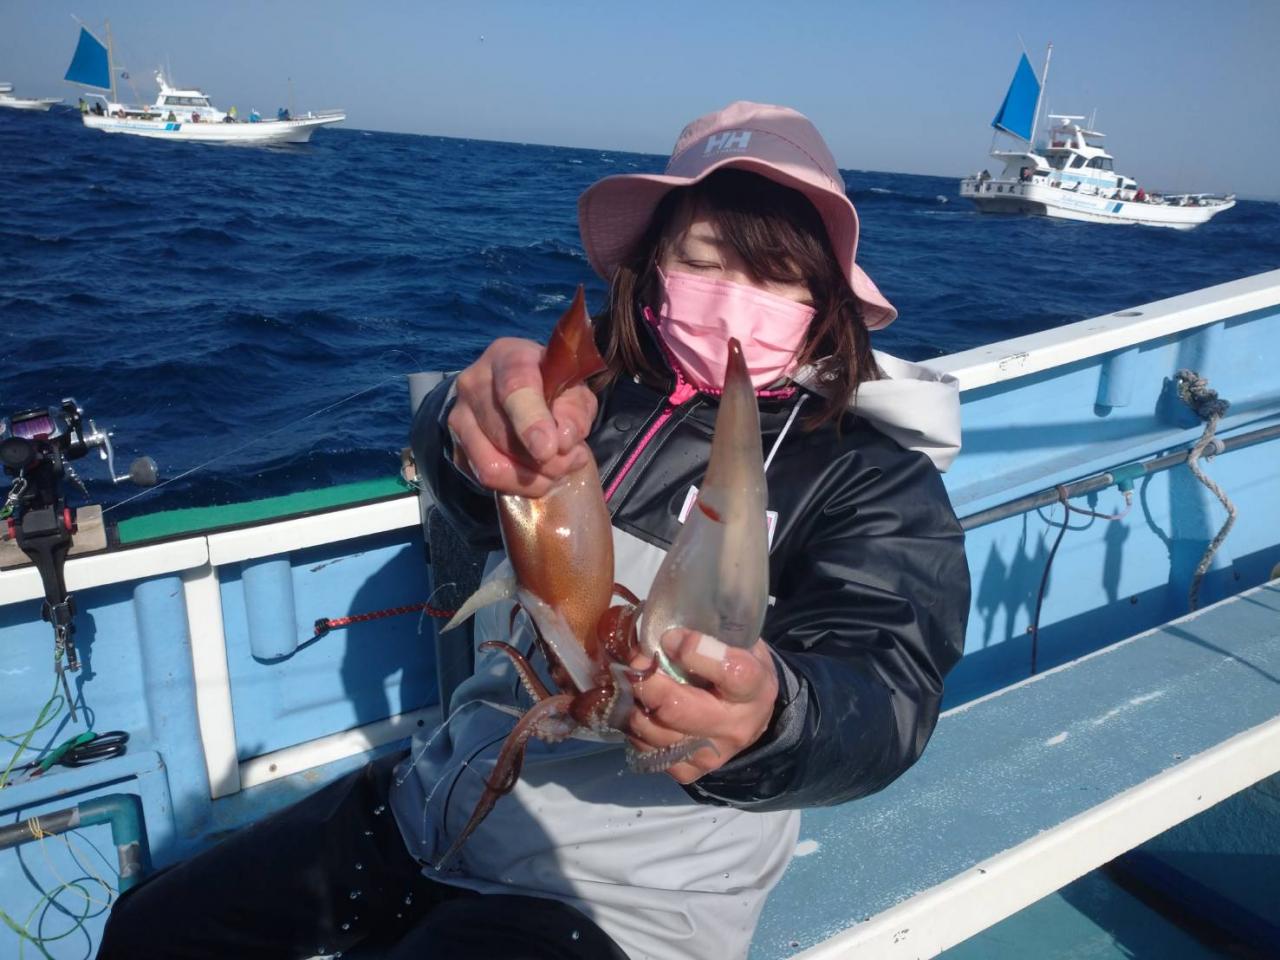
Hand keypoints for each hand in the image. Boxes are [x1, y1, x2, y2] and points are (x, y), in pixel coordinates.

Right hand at [447, 337, 597, 496]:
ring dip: (534, 478)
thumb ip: (575, 409)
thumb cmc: (549, 385)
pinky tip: (540, 475)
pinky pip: (487, 480)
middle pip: (503, 435)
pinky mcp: (457, 449)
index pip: (515, 389)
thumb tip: (565, 440)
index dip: (532, 421)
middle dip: (546, 460)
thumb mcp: (573, 388)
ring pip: (492, 465)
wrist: (511, 393)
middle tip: (573, 458)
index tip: (548, 449)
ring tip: (559, 469)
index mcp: (507, 358)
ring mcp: (460, 418)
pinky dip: (521, 485)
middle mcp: (474, 384)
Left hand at [628, 629, 778, 783]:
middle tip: (637, 662)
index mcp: (754, 688)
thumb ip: (709, 634)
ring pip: (653, 732)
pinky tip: (642, 709)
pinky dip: (636, 727)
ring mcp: (709, 755)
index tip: (671, 638)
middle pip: (676, 708)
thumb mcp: (740, 643)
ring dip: (634, 703)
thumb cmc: (740, 669)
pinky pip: (646, 751)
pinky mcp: (688, 771)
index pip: (730, 671)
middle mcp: (733, 727)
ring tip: (635, 683)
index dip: (695, 651)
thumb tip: (661, 630)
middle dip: (647, 681)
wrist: (753, 718)